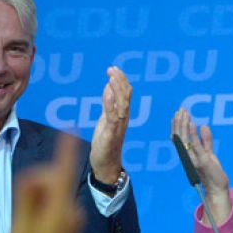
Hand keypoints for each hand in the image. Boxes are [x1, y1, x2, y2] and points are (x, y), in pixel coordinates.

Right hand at [11, 133, 83, 232]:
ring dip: (39, 198)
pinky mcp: (73, 222)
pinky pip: (56, 204)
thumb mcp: (21, 227)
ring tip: (29, 225)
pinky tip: (36, 228)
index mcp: (59, 210)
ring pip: (54, 193)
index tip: (71, 131)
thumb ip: (28, 198)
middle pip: (54, 181)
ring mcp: (74, 217)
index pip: (63, 173)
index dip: (65, 151)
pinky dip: (44, 207)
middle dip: (37, 185)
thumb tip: (35, 177)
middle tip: (23, 210)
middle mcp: (72, 210)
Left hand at [89, 66, 131, 183]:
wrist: (106, 164)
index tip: (114, 68)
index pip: (126, 94)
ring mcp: (118, 126)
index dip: (122, 80)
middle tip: (112, 69)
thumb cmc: (106, 142)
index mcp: (122, 114)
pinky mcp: (111, 133)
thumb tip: (108, 87)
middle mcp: (123, 119)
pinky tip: (108, 92)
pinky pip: (112, 117)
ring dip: (117, 89)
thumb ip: (108, 104)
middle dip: (120, 81)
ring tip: (111, 77)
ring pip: (122, 104)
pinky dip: (110, 103)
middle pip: (126, 96)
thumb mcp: (106, 120)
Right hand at [172, 107, 231, 223]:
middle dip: (179, 122)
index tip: (177, 113)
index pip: (178, 138)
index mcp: (188, 154)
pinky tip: (193, 124)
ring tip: (184, 113)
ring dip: (184, 125)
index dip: (176, 126)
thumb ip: (206, 140)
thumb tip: (203, 126)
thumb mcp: (208, 153)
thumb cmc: (212, 172)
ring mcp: (194, 158)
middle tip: (180, 109)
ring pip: (185, 140)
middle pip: (179, 137)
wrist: (217, 187)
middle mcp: (188, 156)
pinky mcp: (202, 161)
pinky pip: (196, 146)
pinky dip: (194, 134)